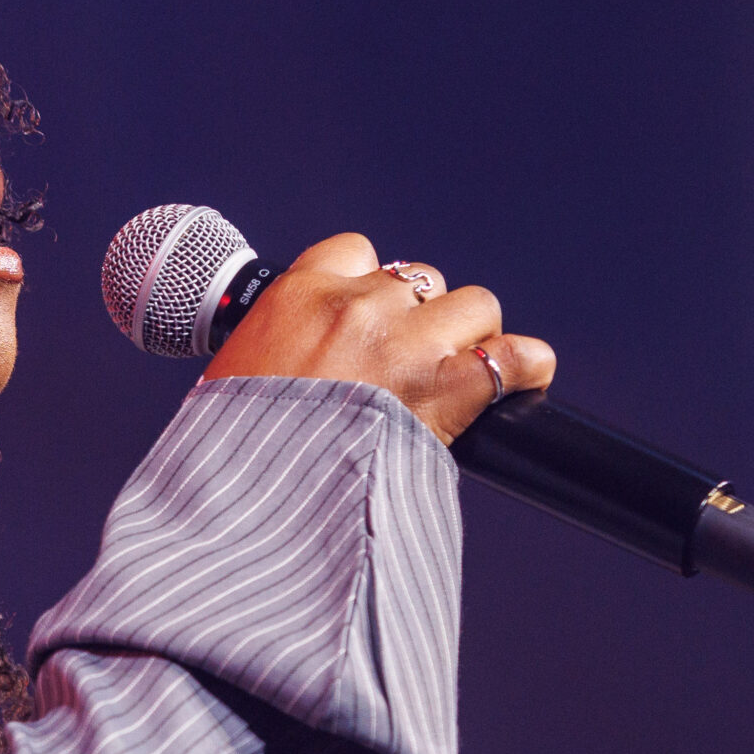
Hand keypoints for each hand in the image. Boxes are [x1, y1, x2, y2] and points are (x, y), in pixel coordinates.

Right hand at [203, 233, 559, 443]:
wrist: (246, 501)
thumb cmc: (227, 453)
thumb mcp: (230, 380)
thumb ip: (269, 353)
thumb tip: (278, 371)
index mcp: (298, 295)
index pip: (356, 252)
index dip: (371, 284)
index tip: (369, 317)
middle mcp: (356, 306)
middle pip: (421, 281)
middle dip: (422, 317)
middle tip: (409, 363)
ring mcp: (405, 343)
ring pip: (475, 307)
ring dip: (470, 338)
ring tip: (456, 374)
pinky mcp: (444, 389)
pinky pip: (514, 358)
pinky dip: (525, 367)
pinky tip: (525, 379)